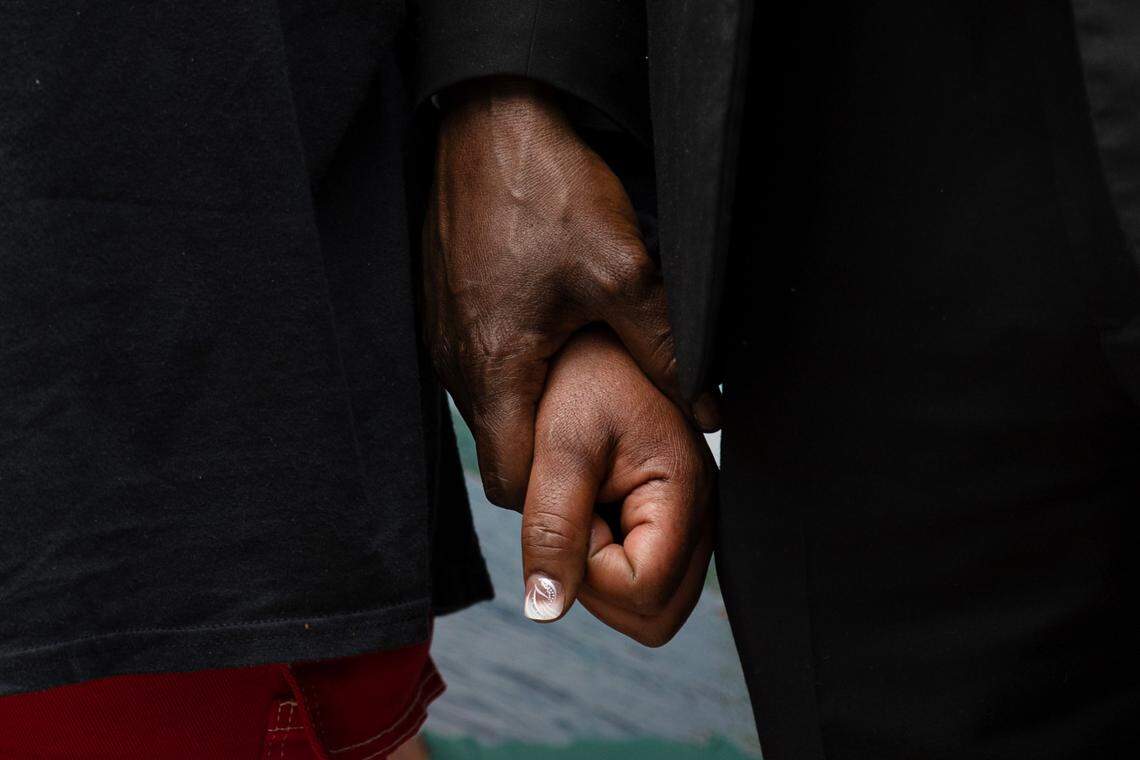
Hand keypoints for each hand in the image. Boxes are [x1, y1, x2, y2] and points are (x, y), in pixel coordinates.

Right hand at [423, 76, 718, 507]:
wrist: (490, 123)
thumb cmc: (549, 195)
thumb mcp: (624, 274)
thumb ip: (667, 350)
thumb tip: (708, 409)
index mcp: (495, 370)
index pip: (510, 483)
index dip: (552, 501)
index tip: (596, 492)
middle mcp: (457, 365)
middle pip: (499, 449)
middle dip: (548, 459)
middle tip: (601, 441)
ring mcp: (444, 337)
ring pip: (490, 409)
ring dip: (533, 412)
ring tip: (583, 389)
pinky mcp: (444, 310)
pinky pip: (478, 368)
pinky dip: (514, 374)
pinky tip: (550, 340)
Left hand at [519, 328, 715, 646]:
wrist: (594, 336)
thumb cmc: (580, 375)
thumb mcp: (558, 447)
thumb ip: (552, 529)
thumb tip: (544, 610)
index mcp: (685, 493)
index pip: (642, 590)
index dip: (589, 566)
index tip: (574, 505)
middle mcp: (701, 516)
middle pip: (654, 615)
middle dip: (598, 583)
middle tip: (577, 512)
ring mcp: (689, 522)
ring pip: (647, 606)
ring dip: (599, 574)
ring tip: (584, 504)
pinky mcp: (670, 520)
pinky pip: (640, 578)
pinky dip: (605, 561)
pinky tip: (593, 508)